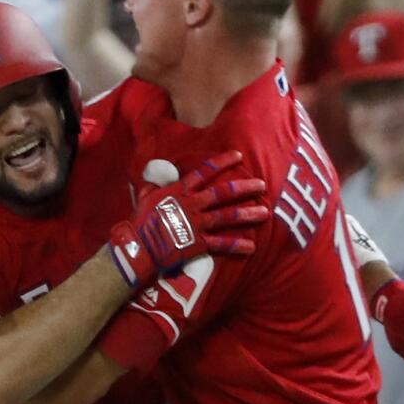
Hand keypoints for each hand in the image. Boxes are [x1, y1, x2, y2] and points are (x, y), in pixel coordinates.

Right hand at [109, 151, 269, 289]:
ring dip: (247, 214)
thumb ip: (153, 187)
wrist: (138, 247)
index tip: (238, 156)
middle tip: (262, 185)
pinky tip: (252, 246)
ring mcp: (197, 224)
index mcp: (180, 191)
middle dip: (244, 188)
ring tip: (265, 213)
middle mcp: (192, 205)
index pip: (205, 171)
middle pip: (223, 193)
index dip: (222, 162)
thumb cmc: (140, 223)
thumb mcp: (145, 198)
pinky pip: (221, 244)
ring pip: (227, 216)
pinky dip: (236, 245)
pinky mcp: (198, 243)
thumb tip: (151, 180)